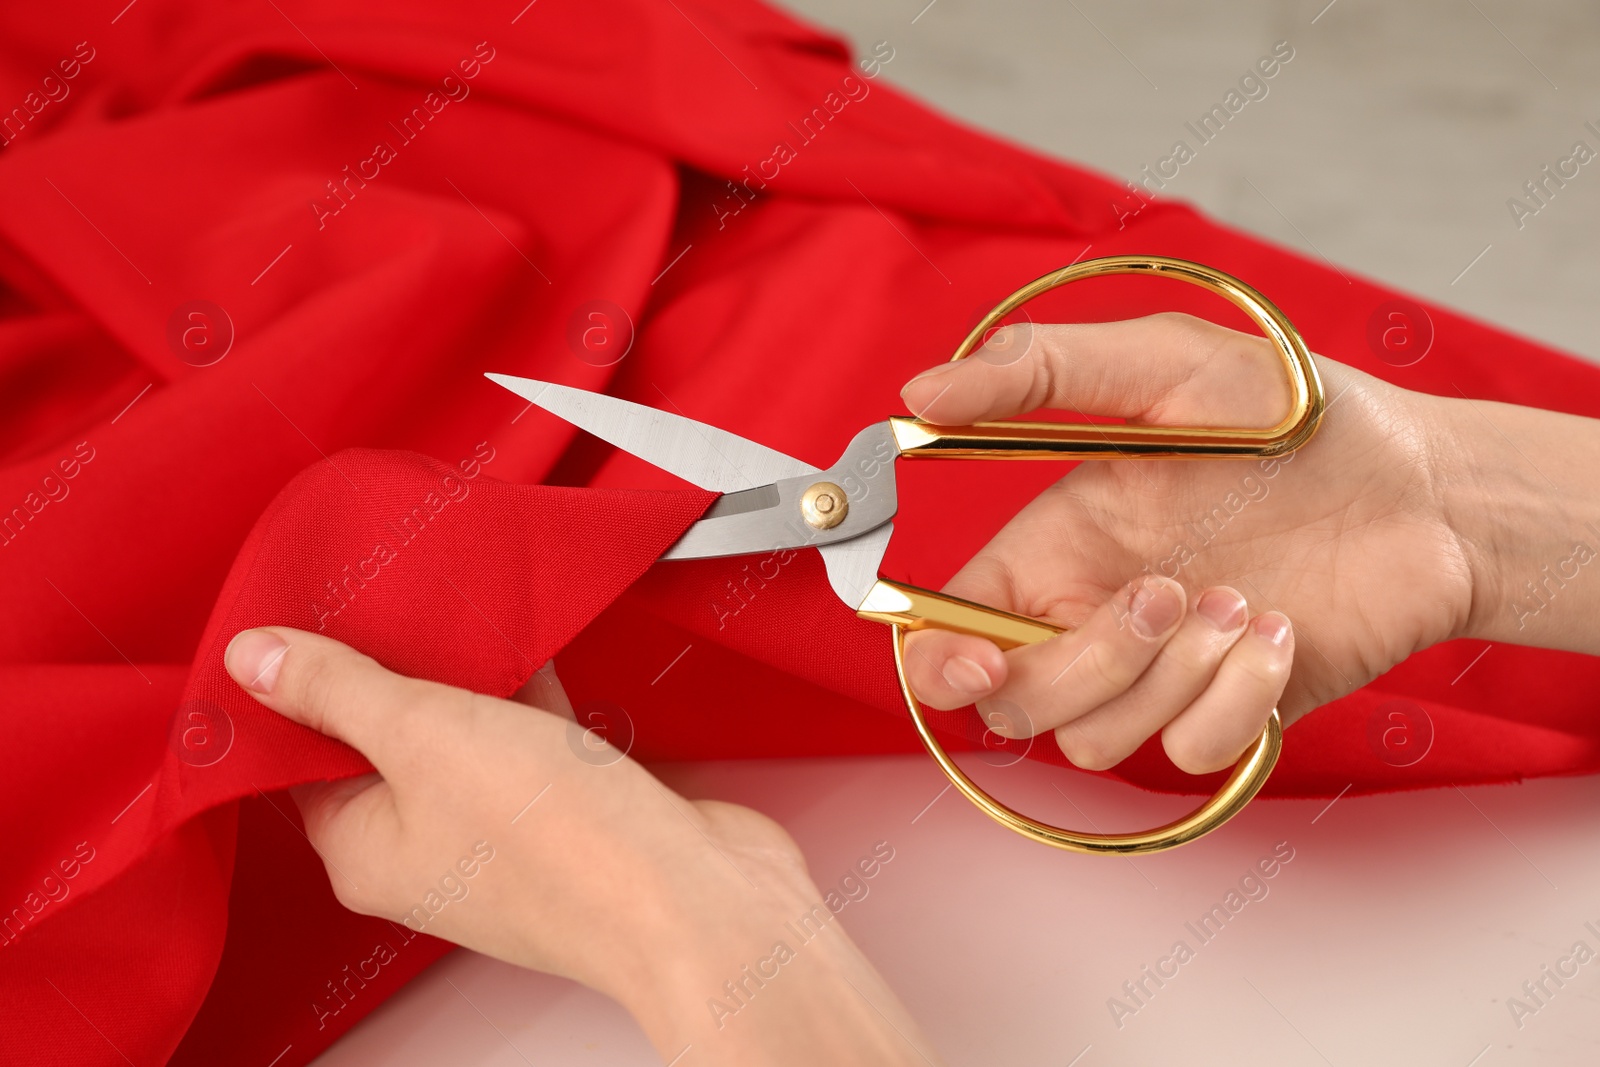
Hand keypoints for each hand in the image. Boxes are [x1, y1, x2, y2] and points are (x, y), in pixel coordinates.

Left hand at [224, 627, 940, 1065]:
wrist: (695, 900)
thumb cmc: (563, 846)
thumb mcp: (426, 736)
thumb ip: (338, 690)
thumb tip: (253, 660)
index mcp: (366, 850)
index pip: (298, 759)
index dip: (297, 686)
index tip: (303, 615)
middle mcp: (429, 848)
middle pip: (384, 740)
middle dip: (388, 665)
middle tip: (383, 591)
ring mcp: (502, 833)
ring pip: (462, 734)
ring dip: (464, 672)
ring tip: (455, 598)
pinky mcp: (568, 811)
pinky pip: (529, 735)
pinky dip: (527, 689)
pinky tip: (532, 635)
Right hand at [897, 313, 1475, 773]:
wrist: (1428, 485)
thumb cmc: (1297, 417)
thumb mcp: (1168, 364)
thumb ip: (1039, 370)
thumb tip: (922, 389)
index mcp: (1053, 545)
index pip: (945, 631)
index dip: (938, 664)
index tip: (982, 660)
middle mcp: (1092, 617)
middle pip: (1016, 704)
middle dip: (1089, 661)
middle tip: (1168, 590)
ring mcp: (1160, 675)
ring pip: (1095, 742)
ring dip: (1170, 676)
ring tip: (1242, 600)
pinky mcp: (1230, 714)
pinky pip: (1189, 753)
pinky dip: (1234, 701)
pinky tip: (1277, 633)